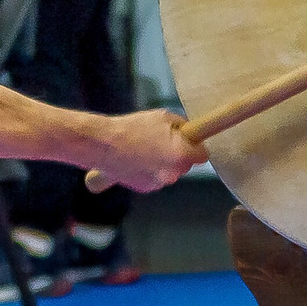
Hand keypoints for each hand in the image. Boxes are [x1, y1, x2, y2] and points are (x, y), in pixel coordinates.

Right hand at [84, 109, 208, 193]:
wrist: (103, 145)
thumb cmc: (133, 128)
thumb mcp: (163, 117)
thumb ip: (182, 126)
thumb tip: (189, 133)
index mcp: (182, 155)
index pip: (203, 155)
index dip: (196, 146)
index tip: (189, 141)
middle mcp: (173, 173)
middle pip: (185, 164)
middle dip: (178, 154)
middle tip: (161, 141)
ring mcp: (159, 183)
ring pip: (169, 172)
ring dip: (163, 163)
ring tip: (144, 149)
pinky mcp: (145, 188)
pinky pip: (155, 178)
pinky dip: (149, 171)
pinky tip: (136, 159)